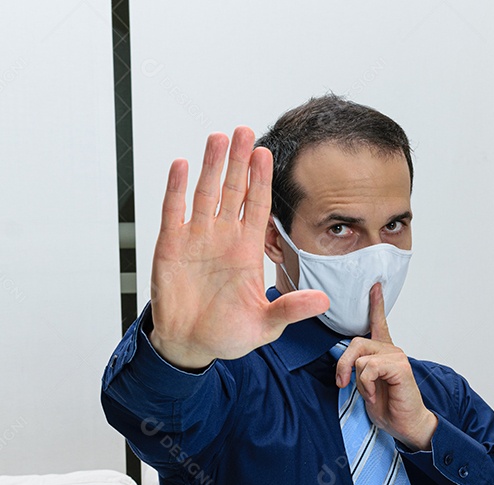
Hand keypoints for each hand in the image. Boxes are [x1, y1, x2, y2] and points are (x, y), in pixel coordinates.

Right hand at [148, 127, 329, 369]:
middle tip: (246, 131)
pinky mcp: (170, 245)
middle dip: (240, 161)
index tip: (266, 154)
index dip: (261, 180)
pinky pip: (173, 210)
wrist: (191, 345)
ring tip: (219, 138)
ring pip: (205, 192)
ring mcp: (196, 238)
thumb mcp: (266, 324)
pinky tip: (181, 165)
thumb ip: (291, 308)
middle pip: (233, 190)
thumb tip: (323, 300)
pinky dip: (176, 187)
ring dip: (211, 166)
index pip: (257, 206)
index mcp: (247, 250)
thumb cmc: (228, 333)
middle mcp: (223, 237)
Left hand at [334, 283, 437, 449]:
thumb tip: (344, 365)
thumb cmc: (388, 407)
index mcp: (383, 353)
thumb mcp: (365, 386)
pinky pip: (369, 368)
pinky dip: (367, 385)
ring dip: (359, 382)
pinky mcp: (400, 367)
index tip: (375, 286)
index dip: (376, 304)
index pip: (379, 323)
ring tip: (371, 394)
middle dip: (343, 365)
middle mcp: (391, 350)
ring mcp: (397, 357)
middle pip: (355, 343)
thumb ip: (356, 370)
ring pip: (360, 358)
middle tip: (343, 383)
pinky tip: (376, 395)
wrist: (407, 425)